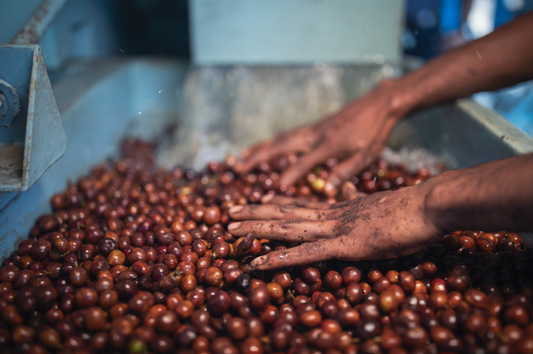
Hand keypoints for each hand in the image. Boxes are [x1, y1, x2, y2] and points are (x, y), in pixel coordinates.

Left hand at [227, 180, 441, 269]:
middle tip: (229, 212)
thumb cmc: (411, 209)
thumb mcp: (380, 202)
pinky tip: (256, 262)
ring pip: (286, 227)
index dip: (278, 202)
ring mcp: (335, 229)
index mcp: (341, 207)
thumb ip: (359, 198)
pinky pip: (304, 254)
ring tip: (230, 229)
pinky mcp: (343, 246)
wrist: (427, 206)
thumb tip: (349, 189)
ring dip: (256, 229)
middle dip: (255, 212)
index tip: (259, 199)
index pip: (303, 203)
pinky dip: (278, 258)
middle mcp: (331, 215)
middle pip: (285, 211)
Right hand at [234, 81, 407, 188]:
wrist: (378, 104)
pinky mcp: (313, 127)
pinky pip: (287, 135)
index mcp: (330, 145)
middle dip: (258, 158)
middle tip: (237, 169)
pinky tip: (264, 148)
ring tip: (241, 159)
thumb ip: (345, 173)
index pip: (306, 162)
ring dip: (259, 149)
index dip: (292, 175)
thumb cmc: (374, 134)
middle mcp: (315, 135)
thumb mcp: (366, 156)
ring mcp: (312, 129)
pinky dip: (271, 142)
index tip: (276, 188)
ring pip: (280, 139)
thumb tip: (325, 192)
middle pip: (281, 146)